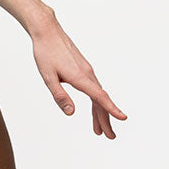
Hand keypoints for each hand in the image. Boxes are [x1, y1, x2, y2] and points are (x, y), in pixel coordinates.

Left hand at [30, 12, 127, 136]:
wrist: (47, 32)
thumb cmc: (45, 53)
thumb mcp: (48, 78)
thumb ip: (60, 96)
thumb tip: (71, 113)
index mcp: (80, 77)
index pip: (99, 97)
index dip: (111, 109)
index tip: (123, 118)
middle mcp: (88, 74)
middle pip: (100, 101)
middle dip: (106, 120)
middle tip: (110, 137)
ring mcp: (87, 71)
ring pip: (97, 96)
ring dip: (100, 113)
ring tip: (99, 130)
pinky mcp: (84, 69)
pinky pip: (93, 89)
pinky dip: (95, 102)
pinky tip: (94, 109)